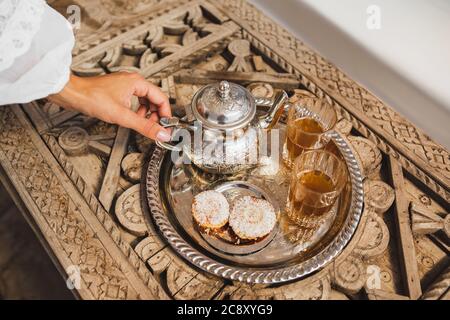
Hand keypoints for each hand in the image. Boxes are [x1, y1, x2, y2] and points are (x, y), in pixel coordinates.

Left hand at [48, 72, 171, 141]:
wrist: (72, 94)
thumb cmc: (92, 98)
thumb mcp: (122, 116)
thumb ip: (144, 126)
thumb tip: (161, 134)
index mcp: (137, 82)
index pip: (161, 98)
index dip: (166, 114)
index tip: (166, 127)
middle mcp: (133, 81)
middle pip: (154, 99)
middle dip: (156, 115)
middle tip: (154, 128)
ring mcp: (125, 85)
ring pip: (145, 101)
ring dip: (146, 114)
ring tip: (142, 124)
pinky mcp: (118, 90)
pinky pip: (134, 101)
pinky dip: (136, 111)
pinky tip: (132, 118)